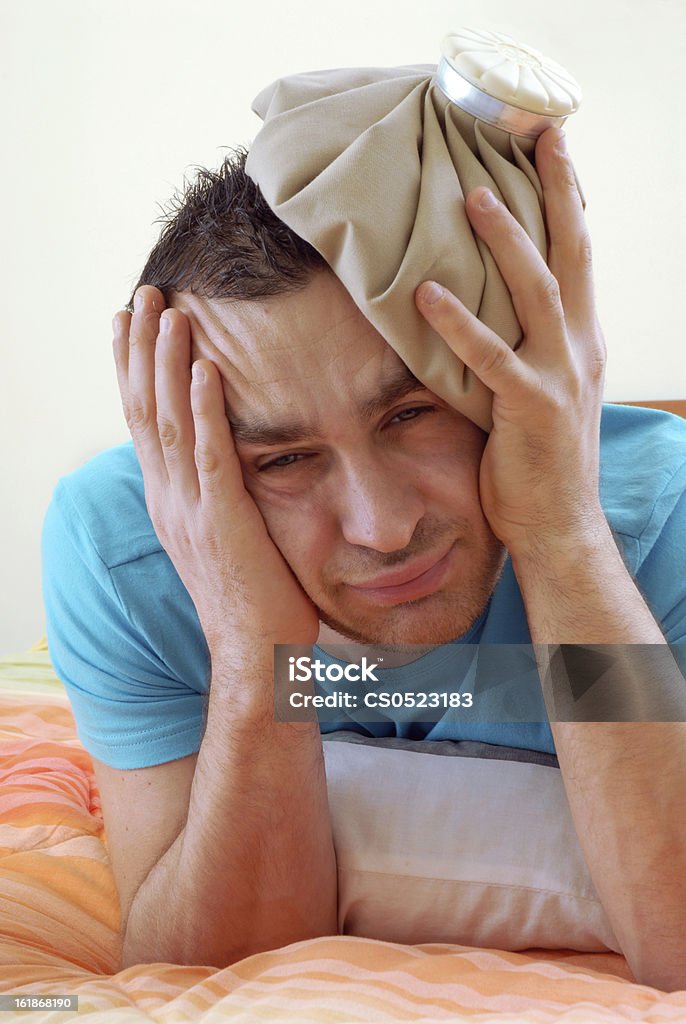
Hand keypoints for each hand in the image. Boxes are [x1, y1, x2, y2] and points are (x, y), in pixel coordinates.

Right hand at [112, 287, 319, 656]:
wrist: (254, 652)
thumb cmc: (251, 596)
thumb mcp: (223, 536)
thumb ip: (216, 493)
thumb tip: (226, 458)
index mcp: (168, 500)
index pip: (143, 422)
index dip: (133, 370)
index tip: (129, 325)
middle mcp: (169, 498)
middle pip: (146, 410)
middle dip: (142, 350)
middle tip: (144, 297)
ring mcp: (191, 509)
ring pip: (171, 422)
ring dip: (168, 364)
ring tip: (169, 313)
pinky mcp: (223, 520)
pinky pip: (211, 455)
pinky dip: (207, 409)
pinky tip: (207, 368)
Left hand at [415, 128, 606, 559]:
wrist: (557, 522)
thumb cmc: (540, 458)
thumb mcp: (543, 389)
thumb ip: (526, 346)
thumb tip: (489, 310)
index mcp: (582, 341)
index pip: (580, 256)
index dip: (570, 201)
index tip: (553, 151)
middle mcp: (580, 348)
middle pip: (573, 255)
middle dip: (557, 193)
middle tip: (537, 138)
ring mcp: (559, 377)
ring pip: (539, 293)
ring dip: (508, 243)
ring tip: (474, 197)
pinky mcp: (530, 408)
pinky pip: (491, 358)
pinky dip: (458, 324)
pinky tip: (426, 294)